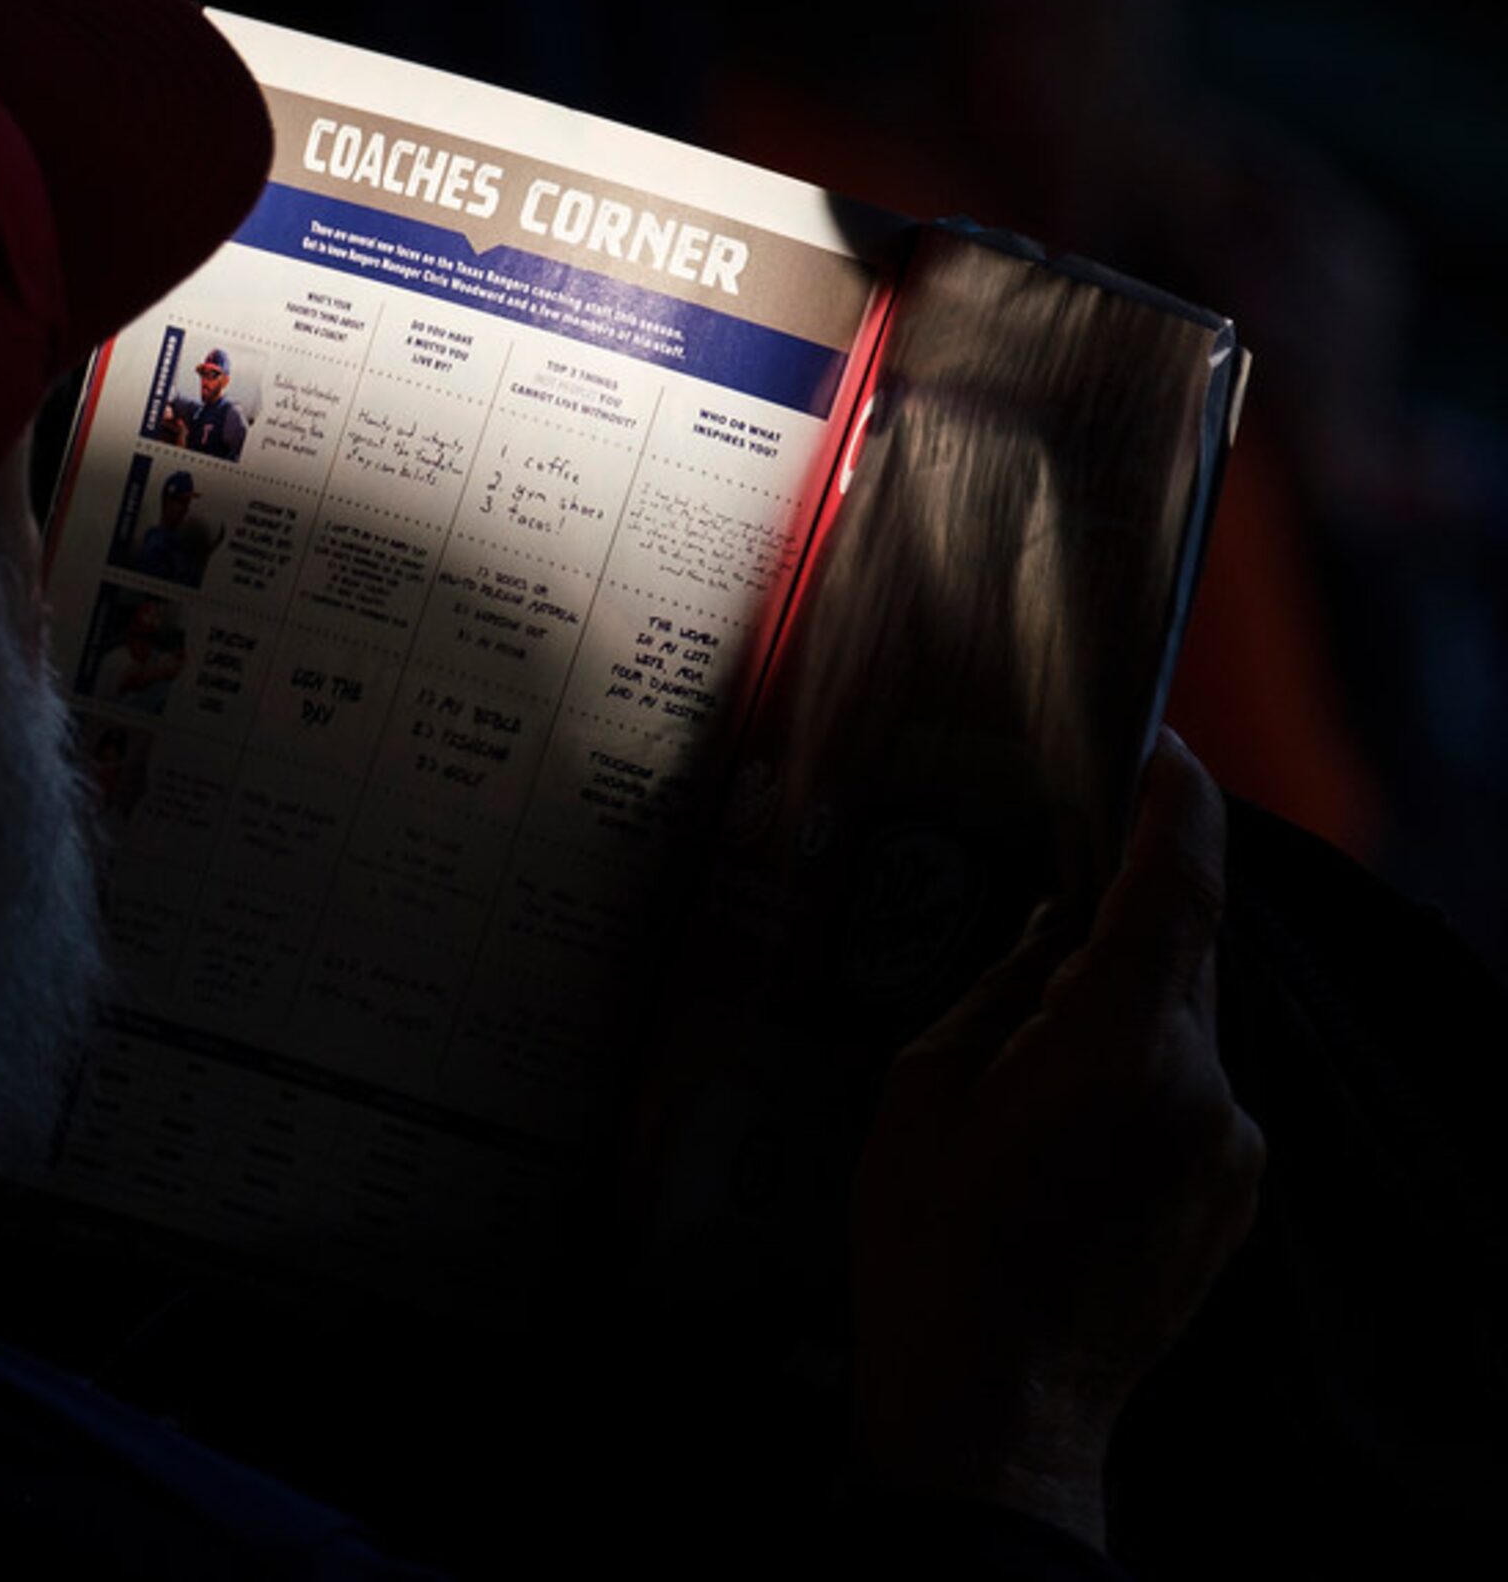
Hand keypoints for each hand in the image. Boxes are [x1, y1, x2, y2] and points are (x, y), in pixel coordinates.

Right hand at [849, 730, 1264, 1549]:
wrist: (996, 1410)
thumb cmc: (934, 1247)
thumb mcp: (925, 1088)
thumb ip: (1001, 988)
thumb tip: (1052, 925)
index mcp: (1121, 1046)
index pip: (1178, 886)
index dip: (1176, 803)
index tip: (1160, 746)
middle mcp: (1203, 1087)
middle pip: (1187, 950)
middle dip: (1129, 905)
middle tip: (1055, 872)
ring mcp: (1230, 1150)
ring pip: (1187, 1025)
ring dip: (1124, 1003)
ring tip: (1030, 1037)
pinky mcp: (1232, 1199)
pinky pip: (1192, 1095)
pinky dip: (1138, 1073)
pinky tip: (1058, 1120)